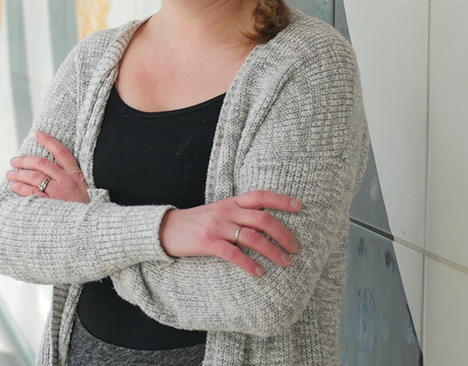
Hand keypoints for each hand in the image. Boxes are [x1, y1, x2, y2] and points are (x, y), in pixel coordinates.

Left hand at [6, 131, 89, 202]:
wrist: (92, 224)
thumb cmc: (88, 207)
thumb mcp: (88, 188)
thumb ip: (74, 179)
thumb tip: (57, 172)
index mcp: (75, 174)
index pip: (61, 152)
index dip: (49, 141)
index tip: (38, 134)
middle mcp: (65, 181)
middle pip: (41, 164)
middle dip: (25, 160)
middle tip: (13, 160)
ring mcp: (57, 193)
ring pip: (33, 177)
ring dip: (19, 174)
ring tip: (9, 174)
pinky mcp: (50, 205)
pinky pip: (31, 194)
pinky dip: (20, 189)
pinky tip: (13, 187)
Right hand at [159, 190, 300, 276]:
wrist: (167, 229)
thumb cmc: (196, 223)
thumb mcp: (218, 212)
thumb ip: (238, 214)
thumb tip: (265, 224)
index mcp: (231, 202)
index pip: (260, 196)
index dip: (281, 200)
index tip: (300, 207)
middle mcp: (227, 211)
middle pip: (262, 218)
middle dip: (283, 233)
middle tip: (295, 248)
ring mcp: (217, 226)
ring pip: (252, 237)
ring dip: (272, 251)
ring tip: (285, 262)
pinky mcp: (208, 242)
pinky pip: (234, 254)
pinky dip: (249, 264)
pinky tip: (259, 272)